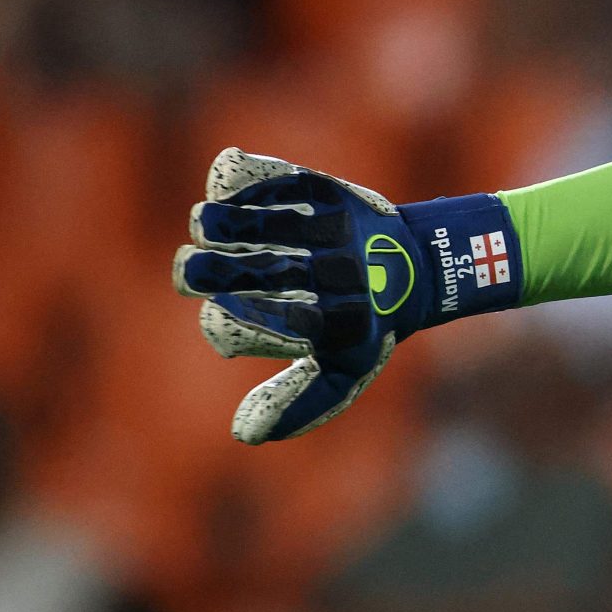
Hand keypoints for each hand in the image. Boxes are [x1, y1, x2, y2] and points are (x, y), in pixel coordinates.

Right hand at [173, 148, 518, 443]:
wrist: (420, 265)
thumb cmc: (363, 327)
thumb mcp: (343, 374)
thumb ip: (294, 402)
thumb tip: (242, 434)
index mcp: (334, 327)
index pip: (271, 328)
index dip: (228, 324)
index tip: (220, 319)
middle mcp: (334, 277)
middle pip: (250, 272)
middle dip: (204, 271)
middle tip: (191, 270)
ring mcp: (332, 232)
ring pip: (257, 221)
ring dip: (217, 221)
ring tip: (205, 224)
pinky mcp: (332, 193)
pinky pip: (276, 177)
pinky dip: (244, 177)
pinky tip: (227, 184)